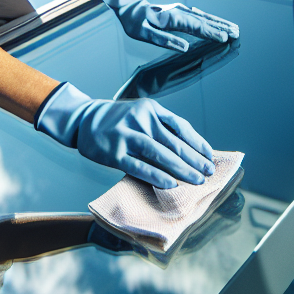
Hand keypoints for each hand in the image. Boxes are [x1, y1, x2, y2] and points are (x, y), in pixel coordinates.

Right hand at [35, 82, 215, 188]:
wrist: (83, 119)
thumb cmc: (118, 120)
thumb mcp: (141, 112)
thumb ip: (161, 125)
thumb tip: (189, 149)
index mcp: (151, 109)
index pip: (181, 126)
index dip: (197, 142)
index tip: (210, 156)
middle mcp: (140, 120)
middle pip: (174, 142)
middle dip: (194, 159)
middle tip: (209, 172)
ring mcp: (126, 137)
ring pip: (160, 154)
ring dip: (181, 169)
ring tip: (196, 180)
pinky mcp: (114, 154)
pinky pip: (140, 167)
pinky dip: (157, 176)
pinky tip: (172, 184)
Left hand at [101, 0, 238, 53]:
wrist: (130, 6)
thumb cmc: (134, 23)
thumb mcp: (143, 34)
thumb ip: (164, 40)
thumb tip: (184, 47)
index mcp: (171, 18)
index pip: (195, 27)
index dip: (210, 33)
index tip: (224, 38)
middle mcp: (179, 12)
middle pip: (204, 20)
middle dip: (221, 27)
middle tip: (237, 33)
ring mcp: (182, 10)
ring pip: (204, 17)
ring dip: (220, 23)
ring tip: (234, 28)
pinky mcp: (182, 11)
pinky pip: (200, 16)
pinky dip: (212, 20)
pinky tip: (220, 23)